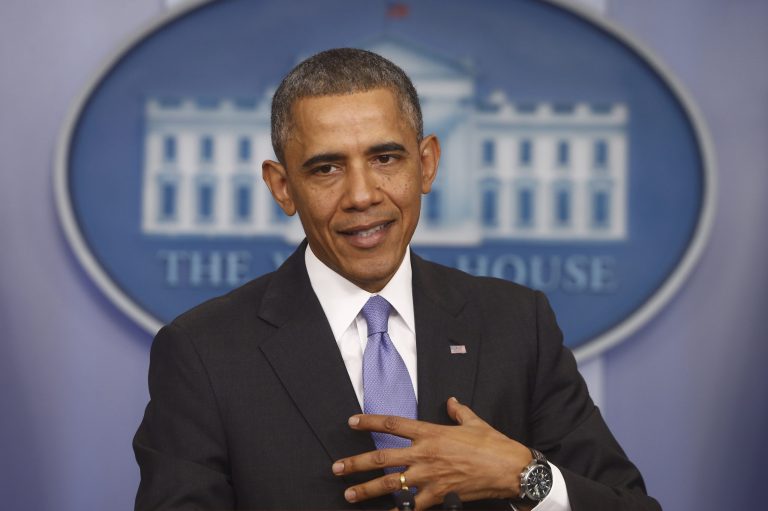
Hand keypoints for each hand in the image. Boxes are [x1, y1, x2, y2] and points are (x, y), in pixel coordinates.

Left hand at [331, 397, 532, 508]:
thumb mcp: (474, 421)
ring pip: (390, 484)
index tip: (352, 422)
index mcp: (430, 432)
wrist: (508, 468)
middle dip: (356, 464)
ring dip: (366, 490)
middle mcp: (424, 454)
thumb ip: (458, 411)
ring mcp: (429, 477)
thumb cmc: (492, 443)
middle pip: (382, 458)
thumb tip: (452, 402)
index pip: (393, 423)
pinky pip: (411, 507)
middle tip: (336, 468)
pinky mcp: (438, 496)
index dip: (370, 422)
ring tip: (349, 494)